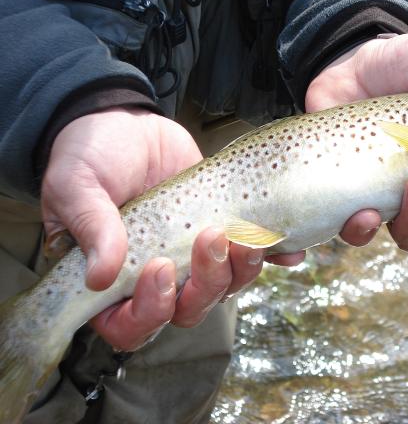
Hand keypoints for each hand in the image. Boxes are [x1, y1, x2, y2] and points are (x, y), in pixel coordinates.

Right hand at [41, 107, 290, 349]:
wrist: (126, 123)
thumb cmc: (90, 156)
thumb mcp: (77, 186)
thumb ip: (90, 227)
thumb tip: (101, 275)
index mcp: (115, 278)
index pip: (130, 325)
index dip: (150, 311)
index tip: (160, 268)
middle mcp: (158, 276)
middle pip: (190, 310)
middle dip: (207, 285)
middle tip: (210, 239)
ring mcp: (194, 255)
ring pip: (226, 286)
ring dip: (241, 269)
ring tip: (244, 236)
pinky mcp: (224, 228)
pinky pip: (255, 253)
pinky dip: (275, 254)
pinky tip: (289, 249)